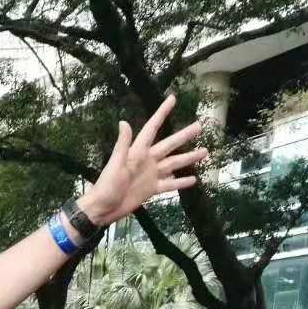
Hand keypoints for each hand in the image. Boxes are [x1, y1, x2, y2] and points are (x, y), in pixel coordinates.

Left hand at [79, 95, 206, 226]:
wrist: (102, 209)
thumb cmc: (106, 186)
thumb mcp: (115, 164)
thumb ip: (122, 145)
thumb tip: (123, 122)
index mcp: (138, 152)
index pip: (152, 128)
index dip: (162, 113)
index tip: (172, 99)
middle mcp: (147, 161)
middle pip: (169, 145)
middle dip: (184, 135)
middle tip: (200, 125)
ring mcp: (150, 175)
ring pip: (174, 163)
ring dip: (188, 157)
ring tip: (205, 151)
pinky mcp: (151, 189)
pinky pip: (169, 185)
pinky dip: (180, 182)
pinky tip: (193, 180)